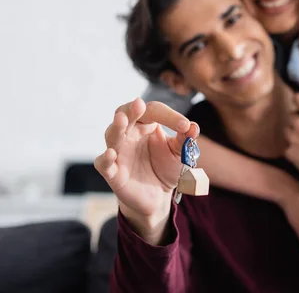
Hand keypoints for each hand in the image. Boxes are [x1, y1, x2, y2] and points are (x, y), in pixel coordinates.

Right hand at [94, 98, 198, 222]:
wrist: (158, 196)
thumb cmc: (167, 167)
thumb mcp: (180, 153)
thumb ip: (185, 140)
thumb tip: (193, 127)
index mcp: (146, 124)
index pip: (154, 111)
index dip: (169, 116)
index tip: (185, 126)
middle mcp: (129, 134)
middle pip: (125, 114)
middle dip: (131, 109)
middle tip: (139, 104)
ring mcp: (119, 152)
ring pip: (112, 135)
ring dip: (116, 127)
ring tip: (121, 119)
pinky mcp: (113, 173)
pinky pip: (103, 164)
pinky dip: (105, 159)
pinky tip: (111, 153)